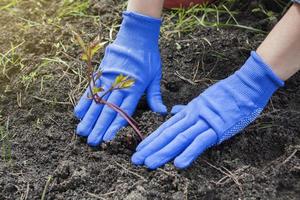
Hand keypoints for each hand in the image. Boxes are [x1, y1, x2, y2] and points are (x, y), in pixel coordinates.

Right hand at [74, 12, 166, 145]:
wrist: (136, 35)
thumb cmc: (148, 57)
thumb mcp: (155, 75)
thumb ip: (155, 95)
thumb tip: (162, 112)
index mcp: (135, 87)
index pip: (124, 111)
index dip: (115, 125)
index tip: (108, 138)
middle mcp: (119, 85)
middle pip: (108, 109)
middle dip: (99, 127)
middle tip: (92, 142)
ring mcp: (108, 79)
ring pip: (97, 102)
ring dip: (89, 118)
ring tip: (82, 132)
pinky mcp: (101, 72)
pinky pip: (91, 89)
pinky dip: (84, 101)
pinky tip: (78, 113)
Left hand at [132, 51, 283, 168]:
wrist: (246, 85)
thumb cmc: (227, 94)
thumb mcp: (203, 100)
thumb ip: (188, 109)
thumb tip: (174, 112)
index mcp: (189, 112)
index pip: (166, 127)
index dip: (152, 139)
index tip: (140, 148)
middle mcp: (192, 117)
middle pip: (168, 134)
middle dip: (151, 148)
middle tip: (136, 160)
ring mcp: (204, 122)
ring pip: (180, 138)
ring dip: (163, 152)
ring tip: (149, 163)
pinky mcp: (218, 128)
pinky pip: (201, 142)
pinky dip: (189, 152)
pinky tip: (178, 164)